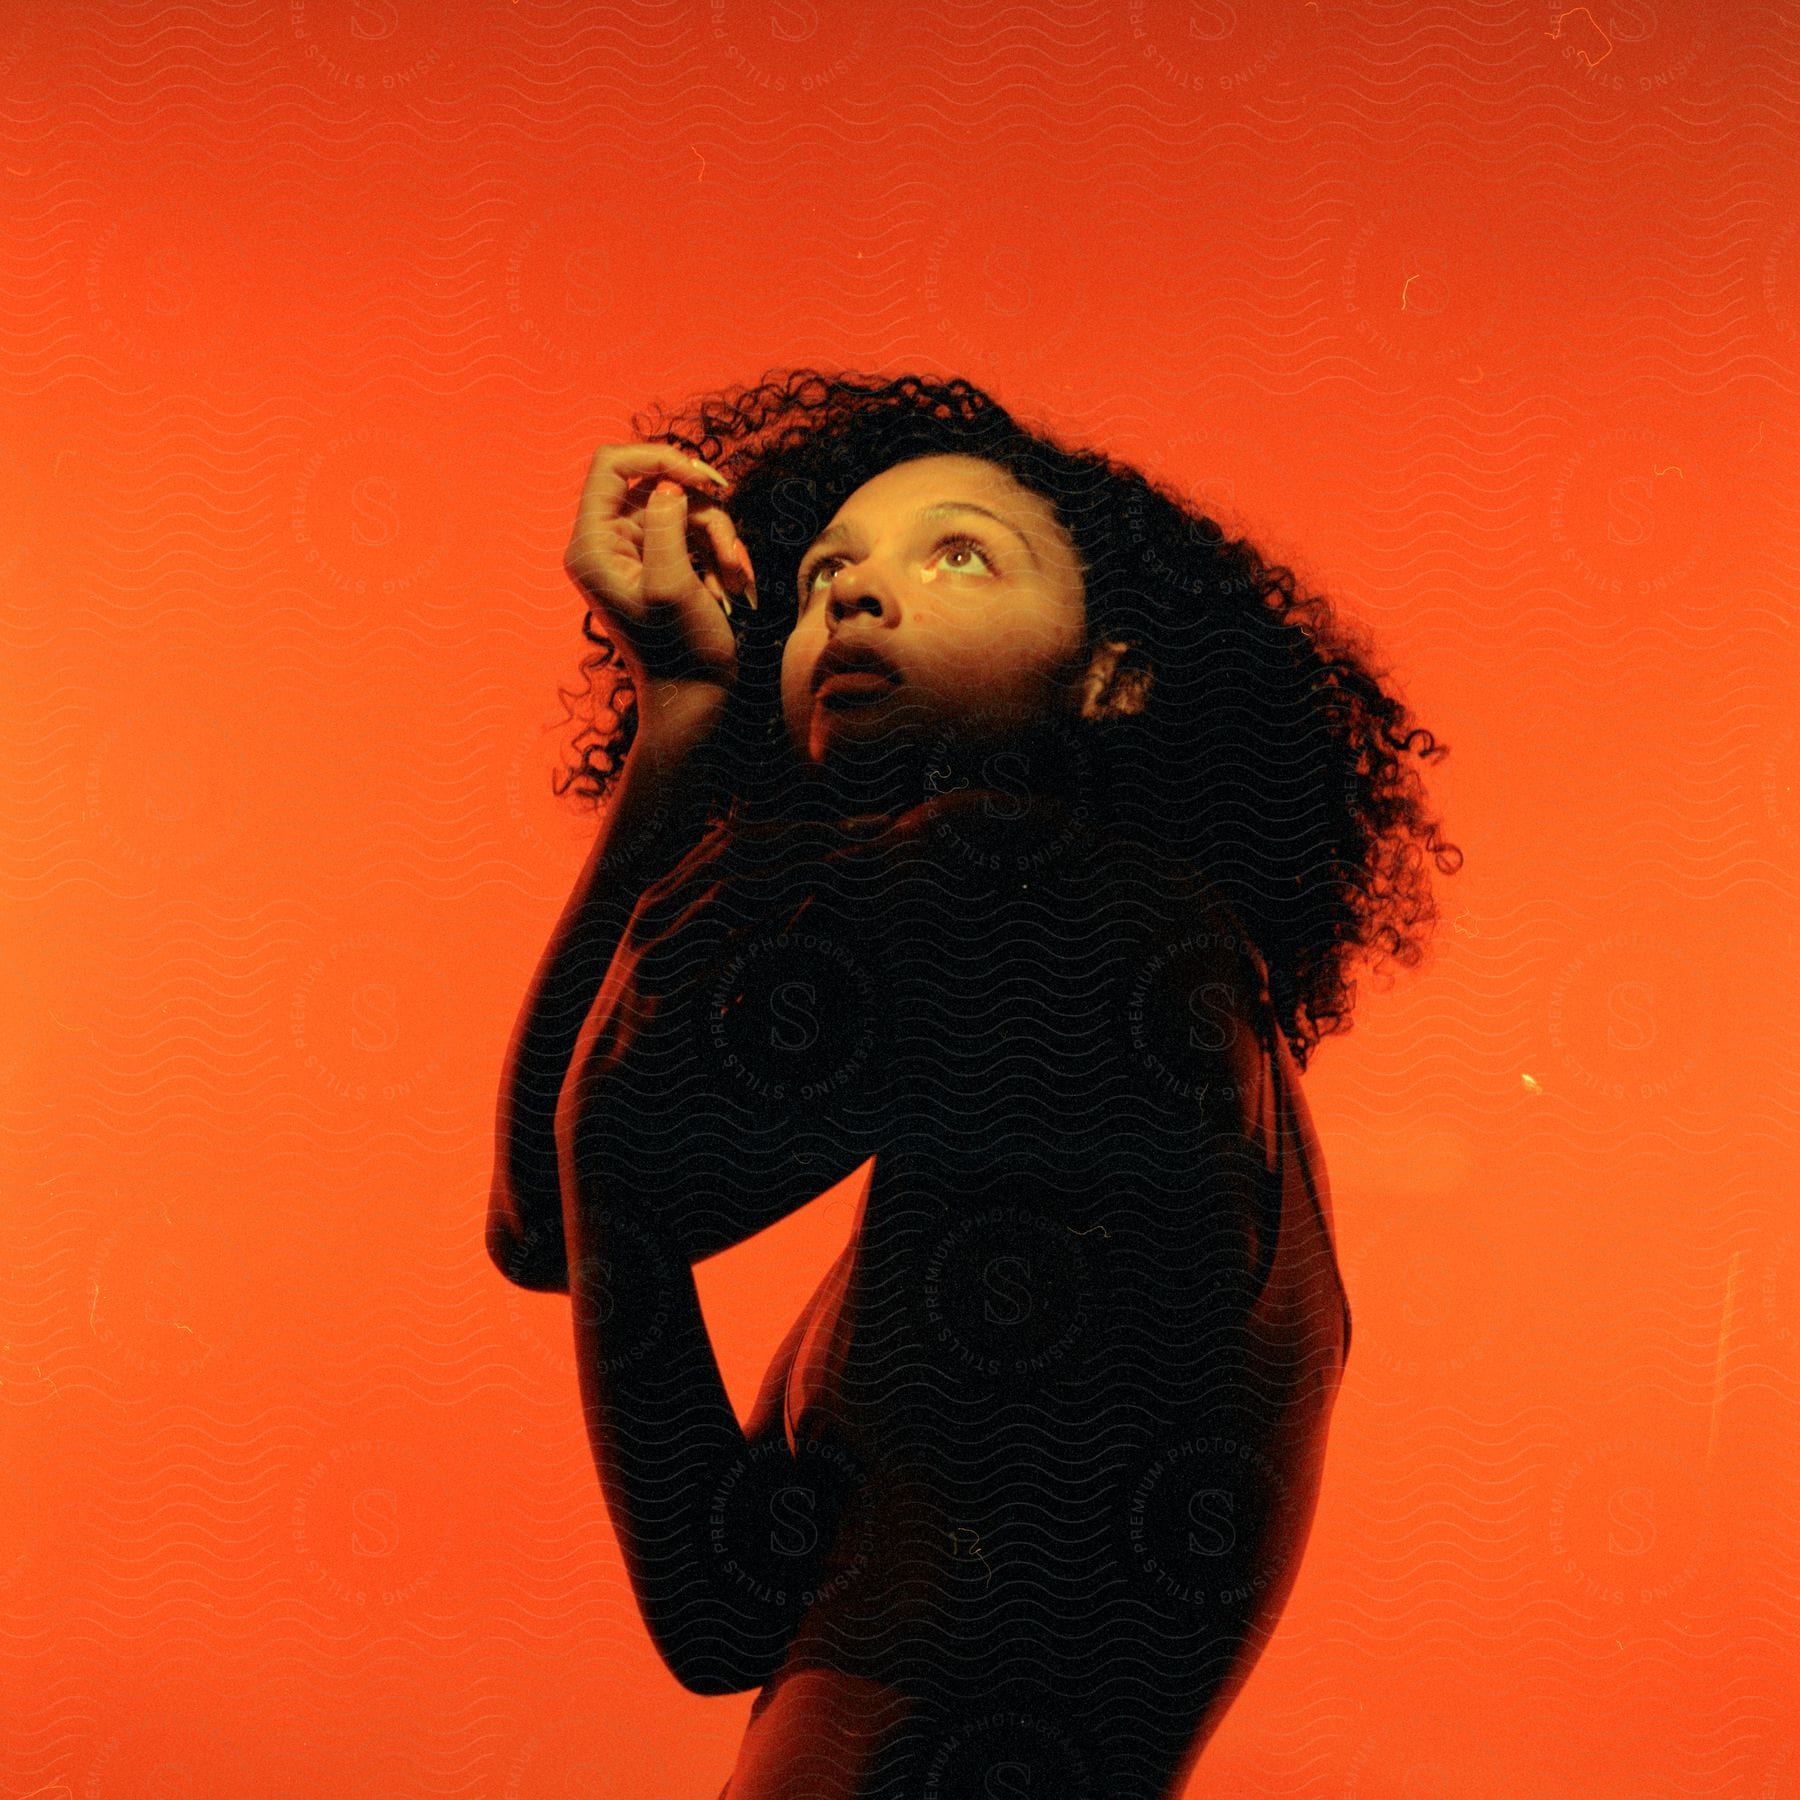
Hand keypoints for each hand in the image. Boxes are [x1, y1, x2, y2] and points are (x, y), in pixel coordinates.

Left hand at [563, 442, 758, 692]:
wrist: (695, 698)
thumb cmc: (681, 652)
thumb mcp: (672, 585)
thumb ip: (665, 526)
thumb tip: (668, 486)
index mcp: (593, 545)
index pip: (612, 464)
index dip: (659, 458)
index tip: (702, 481)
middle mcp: (608, 543)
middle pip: (659, 485)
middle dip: (703, 513)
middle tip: (728, 547)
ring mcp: (637, 553)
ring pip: (686, 509)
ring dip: (720, 538)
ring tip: (734, 578)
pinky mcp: (663, 563)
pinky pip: (696, 533)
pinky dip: (720, 553)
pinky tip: (733, 584)